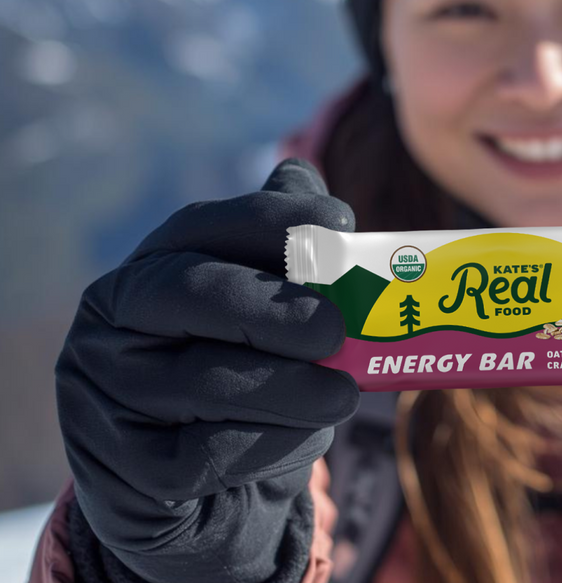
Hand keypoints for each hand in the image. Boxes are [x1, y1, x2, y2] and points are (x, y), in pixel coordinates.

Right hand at [55, 158, 358, 582]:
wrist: (203, 487)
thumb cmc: (240, 375)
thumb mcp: (260, 310)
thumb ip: (283, 251)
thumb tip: (311, 186)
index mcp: (152, 264)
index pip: (205, 224)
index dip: (276, 219)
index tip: (342, 225)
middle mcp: (114, 317)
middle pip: (191, 292)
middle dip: (273, 306)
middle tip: (336, 329)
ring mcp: (104, 391)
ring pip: (201, 380)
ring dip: (289, 388)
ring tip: (344, 395)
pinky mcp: (121, 465)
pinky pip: (201, 454)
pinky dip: (268, 443)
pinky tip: (308, 436)